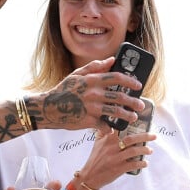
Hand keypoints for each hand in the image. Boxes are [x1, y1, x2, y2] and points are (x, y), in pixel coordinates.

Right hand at [30, 58, 144, 132]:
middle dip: (133, 101)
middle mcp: (93, 93)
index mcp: (92, 80)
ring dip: (126, 115)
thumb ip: (95, 67)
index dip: (130, 81)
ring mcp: (91, 108)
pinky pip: (103, 125)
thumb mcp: (77, 75)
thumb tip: (112, 60)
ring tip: (133, 117)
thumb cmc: (63, 90)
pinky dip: (109, 128)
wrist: (48, 108)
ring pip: (115, 112)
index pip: (116, 78)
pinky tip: (113, 129)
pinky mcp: (87, 121)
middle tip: (141, 105)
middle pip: (119, 97)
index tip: (138, 85)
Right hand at [74, 127, 156, 189]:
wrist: (90, 177)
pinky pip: (133, 165)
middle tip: (154, 136)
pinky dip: (141, 163)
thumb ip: (103, 133)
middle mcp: (112, 148)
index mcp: (107, 140)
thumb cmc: (95, 160)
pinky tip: (145, 163)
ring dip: (144, 150)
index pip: (121, 128)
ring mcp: (115, 159)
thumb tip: (109, 122)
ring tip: (150, 150)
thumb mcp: (96, 144)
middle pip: (131, 139)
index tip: (142, 122)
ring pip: (134, 151)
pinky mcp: (118, 169)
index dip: (132, 124)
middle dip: (145, 136)